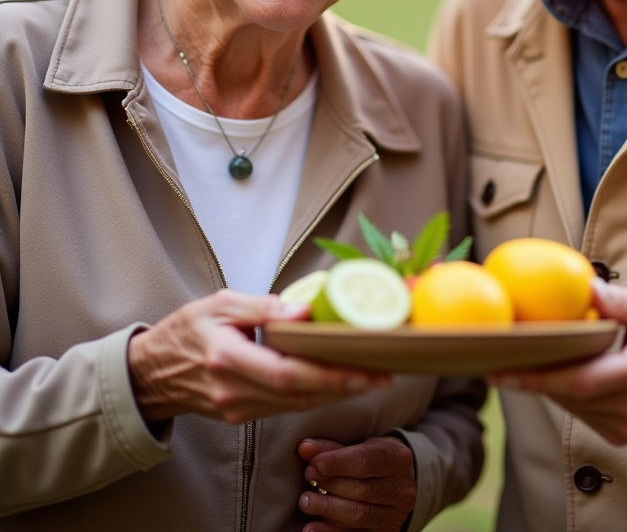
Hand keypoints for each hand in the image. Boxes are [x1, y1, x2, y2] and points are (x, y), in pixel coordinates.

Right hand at [127, 290, 390, 423]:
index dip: (329, 375)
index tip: (364, 368)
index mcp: (227, 358)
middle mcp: (233, 391)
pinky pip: (285, 407)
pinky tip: (338, 382)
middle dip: (345, 386)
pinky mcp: (241, 416)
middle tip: (382, 373)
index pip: (286, 373)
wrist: (151, 372)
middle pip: (299, 394)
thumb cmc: (185, 330)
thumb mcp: (218, 303)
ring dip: (335, 393)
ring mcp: (237, 409)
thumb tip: (303, 311)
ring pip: (296, 405)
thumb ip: (261, 306)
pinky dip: (314, 395)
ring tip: (370, 376)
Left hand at [297, 436, 415, 531]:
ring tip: (306, 501)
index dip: (337, 463)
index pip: (366, 462)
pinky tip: (311, 527)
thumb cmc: (375, 460)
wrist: (398, 483)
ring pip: (359, 515)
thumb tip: (304, 448)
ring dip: (328, 509)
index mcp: (398, 459)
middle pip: (362, 490)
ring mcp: (394, 515)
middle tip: (309, 478)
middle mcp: (401, 490)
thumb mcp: (361, 446)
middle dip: (330, 484)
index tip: (314, 464)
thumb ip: (332, 448)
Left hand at [489, 280, 626, 444]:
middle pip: (568, 394)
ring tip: (520, 359)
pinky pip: (582, 413)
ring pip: (571, 405)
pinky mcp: (623, 435)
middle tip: (495, 357)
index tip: (501, 370)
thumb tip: (588, 287)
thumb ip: (623, 300)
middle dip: (532, 376)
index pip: (579, 380)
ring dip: (547, 383)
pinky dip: (566, 392)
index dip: (537, 378)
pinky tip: (555, 371)